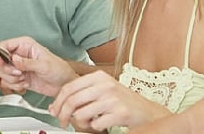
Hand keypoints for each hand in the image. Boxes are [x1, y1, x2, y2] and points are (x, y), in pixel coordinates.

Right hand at [0, 36, 76, 96]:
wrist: (64, 85)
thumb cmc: (59, 70)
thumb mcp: (44, 65)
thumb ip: (27, 62)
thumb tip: (14, 59)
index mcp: (24, 45)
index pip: (4, 45)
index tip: (0, 61)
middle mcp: (19, 55)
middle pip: (0, 61)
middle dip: (7, 70)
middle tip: (18, 73)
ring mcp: (18, 67)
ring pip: (2, 73)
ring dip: (12, 79)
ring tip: (23, 79)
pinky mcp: (18, 78)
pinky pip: (7, 82)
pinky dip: (14, 86)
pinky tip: (24, 84)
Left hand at [49, 70, 169, 129]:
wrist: (148, 112)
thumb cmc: (123, 101)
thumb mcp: (102, 90)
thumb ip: (81, 94)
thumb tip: (56, 106)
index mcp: (98, 76)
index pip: (68, 88)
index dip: (58, 102)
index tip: (54, 111)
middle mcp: (105, 85)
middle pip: (71, 101)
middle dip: (63, 115)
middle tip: (63, 122)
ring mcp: (113, 99)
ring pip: (81, 114)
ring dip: (81, 123)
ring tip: (90, 121)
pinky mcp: (120, 113)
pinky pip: (95, 124)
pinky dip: (95, 127)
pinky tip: (102, 123)